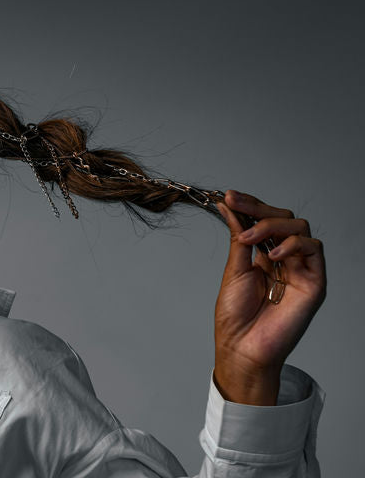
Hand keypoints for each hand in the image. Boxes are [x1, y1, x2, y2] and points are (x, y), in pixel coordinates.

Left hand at [212, 190, 325, 404]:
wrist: (241, 347)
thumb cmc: (235, 316)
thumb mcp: (234, 269)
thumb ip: (238, 238)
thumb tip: (228, 207)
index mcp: (265, 256)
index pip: (265, 220)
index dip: (250, 205)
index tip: (229, 196)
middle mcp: (286, 259)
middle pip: (284, 218)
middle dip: (258, 208)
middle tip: (235, 203)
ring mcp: (301, 269)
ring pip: (299, 228)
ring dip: (271, 225)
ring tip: (247, 238)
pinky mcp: (315, 282)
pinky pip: (314, 249)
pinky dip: (293, 244)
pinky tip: (272, 254)